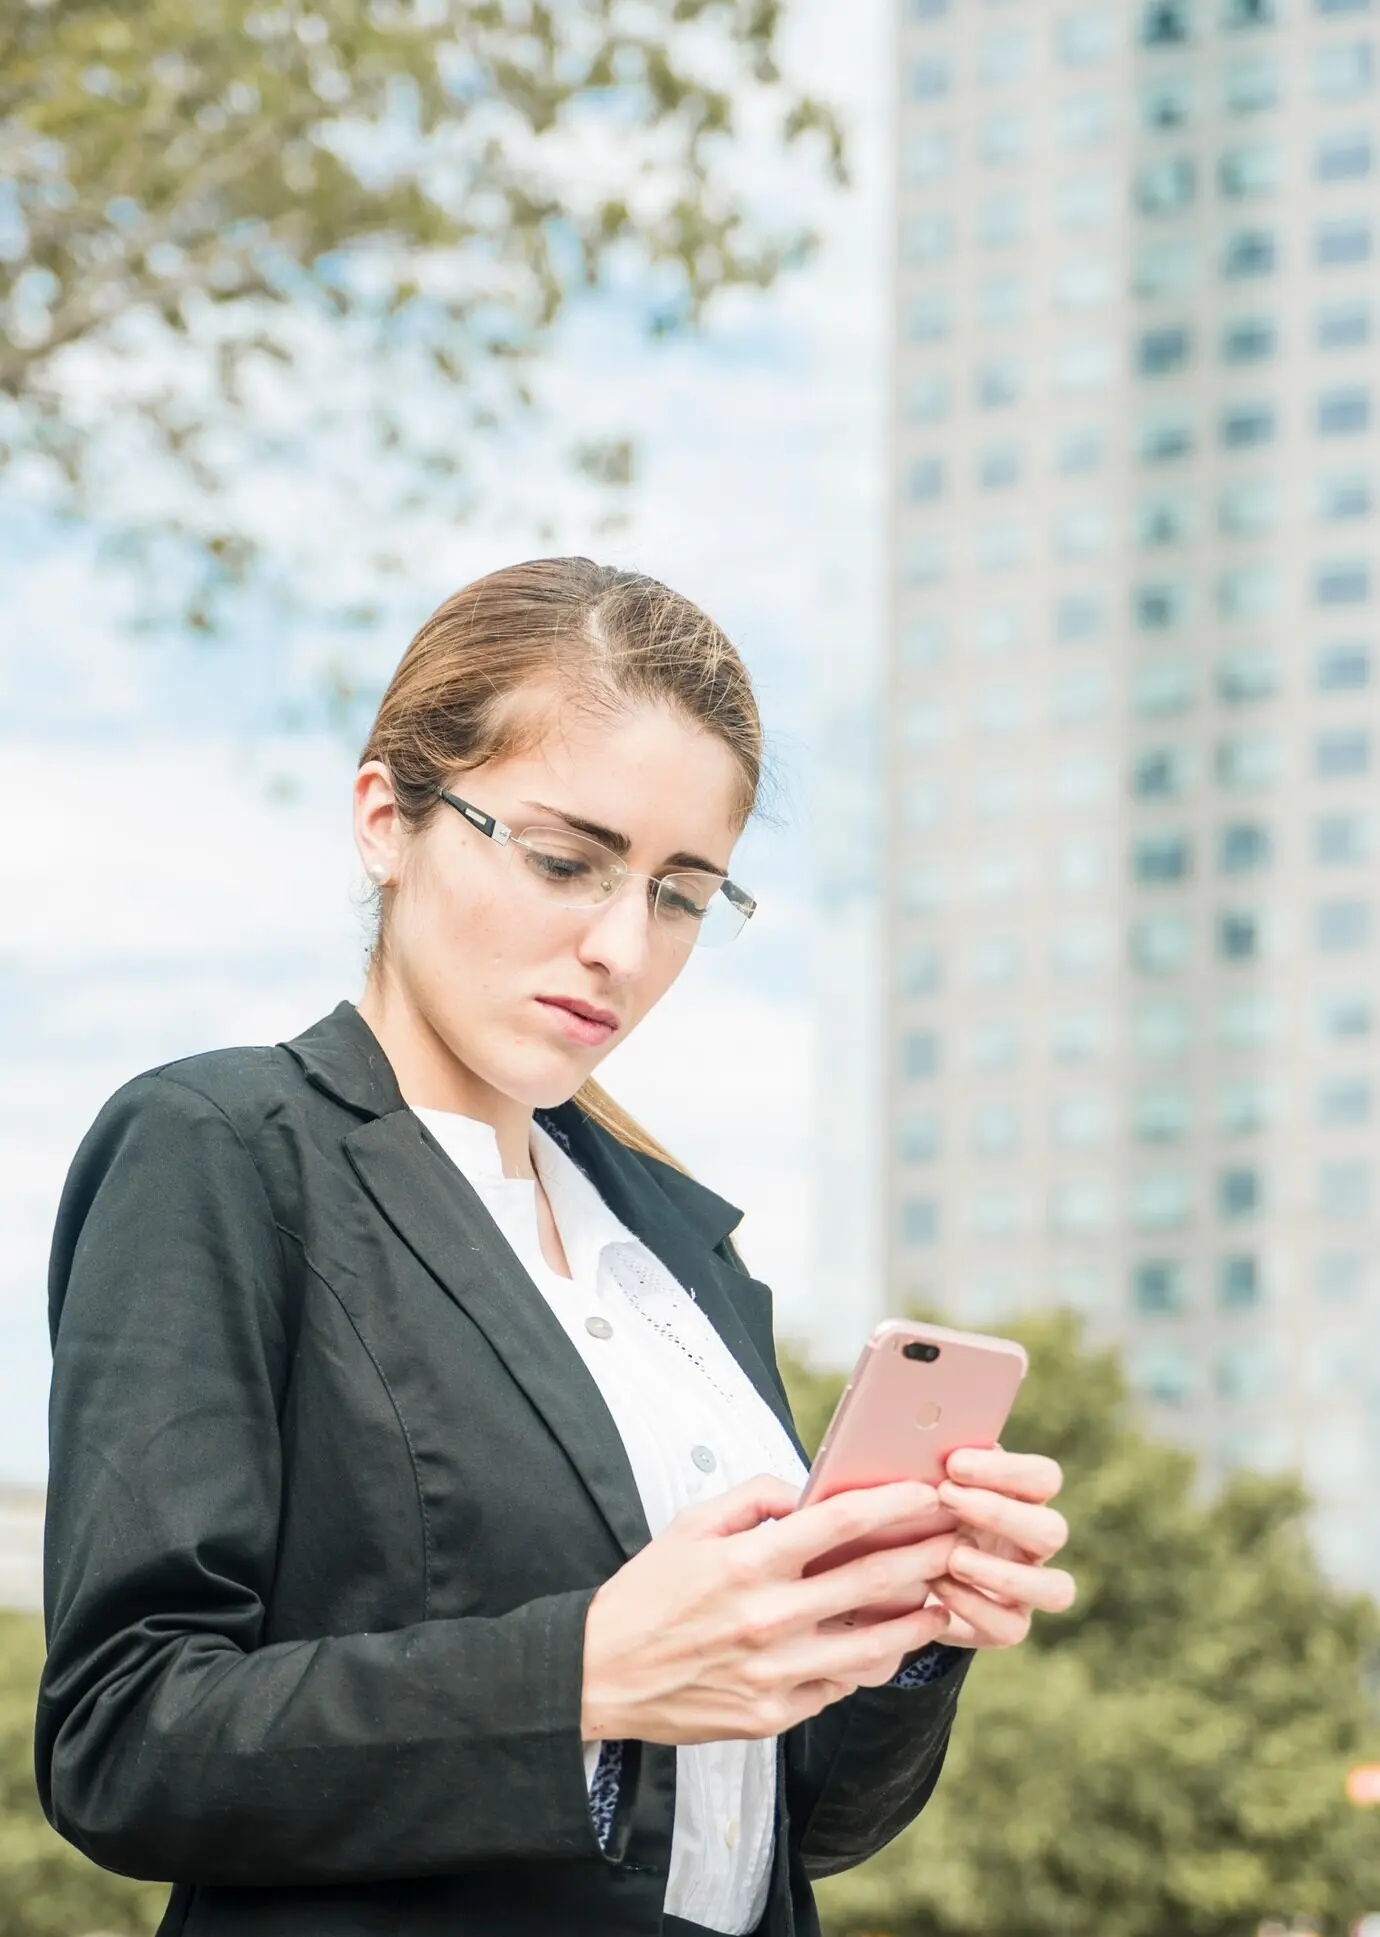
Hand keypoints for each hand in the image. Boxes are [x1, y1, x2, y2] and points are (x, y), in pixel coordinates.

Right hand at [581, 1475, 959, 1746]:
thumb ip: (751, 1500)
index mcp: (745, 1562)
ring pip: (870, 1645)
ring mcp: (773, 1673)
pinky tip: (888, 1647)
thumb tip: (803, 1491)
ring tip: (941, 1602)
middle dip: (924, 1555)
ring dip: (916, 1620)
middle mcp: (765, 1618)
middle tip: (959, 1539)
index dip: (893, 1506)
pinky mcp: (772, 1715)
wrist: (599, 1674)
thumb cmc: (646, 1595)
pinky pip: (838, 1687)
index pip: (838, 1524)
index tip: (929, 1493)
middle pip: (869, 1582)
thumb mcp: (689, 1527)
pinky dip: (869, 1665)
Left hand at [927, 1447, 1075, 1649]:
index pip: (1045, 1477)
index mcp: (1022, 1499)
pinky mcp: (1006, 1627)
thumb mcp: (921, 1482)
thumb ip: (931, 1462)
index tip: (954, 1463)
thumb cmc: (914, 1509)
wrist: (896, 1569)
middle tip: (946, 1498)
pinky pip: (1011, 1627)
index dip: (1008, 1471)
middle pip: (1053, 1530)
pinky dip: (974, 1606)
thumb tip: (917, 1436)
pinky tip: (936, 1586)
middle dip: (1000, 1514)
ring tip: (953, 1556)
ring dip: (1003, 1572)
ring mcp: (1027, 1590)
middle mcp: (1033, 1544)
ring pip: (1056, 1589)